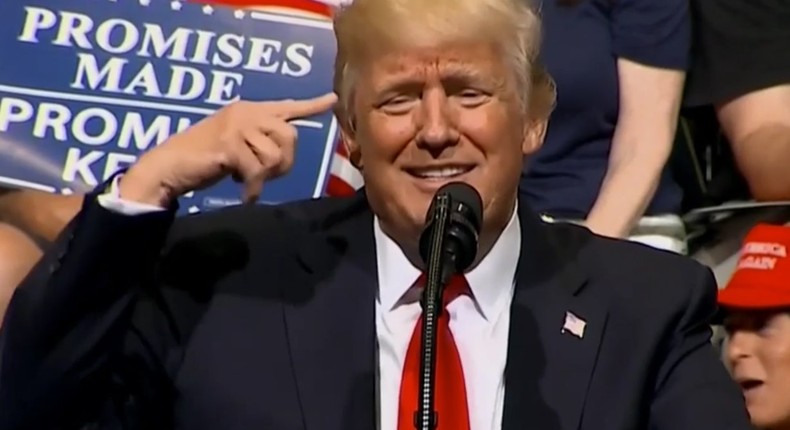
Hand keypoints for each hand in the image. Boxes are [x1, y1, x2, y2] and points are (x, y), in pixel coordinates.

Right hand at [119, 93, 337, 206]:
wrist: (168, 167)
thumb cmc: (202, 159)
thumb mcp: (236, 146)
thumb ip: (258, 142)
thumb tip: (283, 152)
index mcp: (248, 110)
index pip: (286, 106)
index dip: (311, 105)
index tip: (332, 99)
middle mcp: (245, 112)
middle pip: (290, 136)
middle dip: (284, 163)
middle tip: (265, 176)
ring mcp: (236, 126)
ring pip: (275, 155)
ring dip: (265, 176)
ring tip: (247, 179)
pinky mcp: (229, 144)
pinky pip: (258, 170)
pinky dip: (253, 188)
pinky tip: (244, 192)